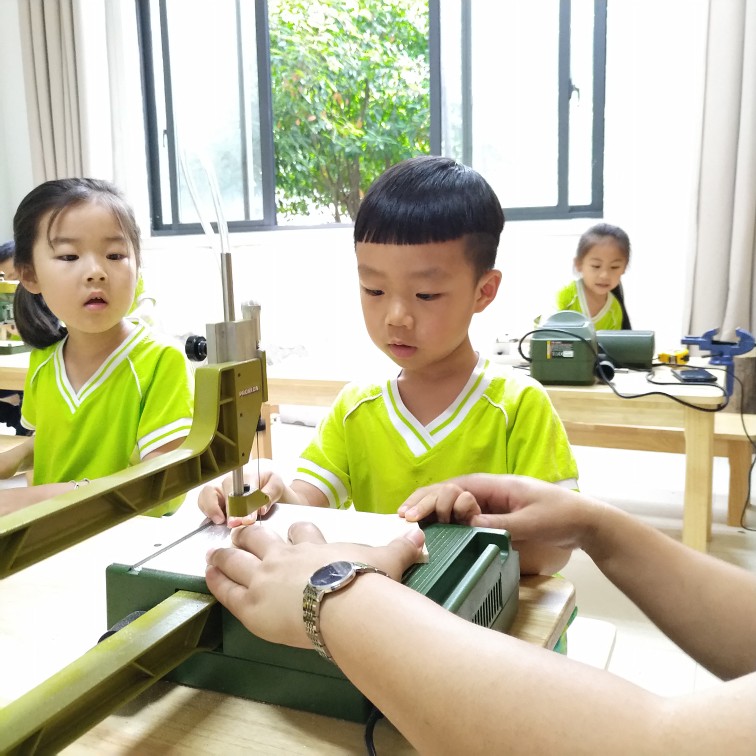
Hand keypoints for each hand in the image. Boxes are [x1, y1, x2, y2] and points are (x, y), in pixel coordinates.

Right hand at [197, 462, 283, 526]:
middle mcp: (232, 481)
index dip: (246, 505)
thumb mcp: (278, 487)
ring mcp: (220, 489)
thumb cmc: (271, 487)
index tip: (248, 519)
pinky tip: (216, 520)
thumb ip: (271, 494)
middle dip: (230, 509)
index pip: (245, 489)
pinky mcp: (213, 499)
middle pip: (225, 490)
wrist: (268, 489)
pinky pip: (203, 501)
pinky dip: (206, 510)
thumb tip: (260, 508)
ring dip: (212, 507)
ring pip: (208, 492)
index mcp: (249, 475)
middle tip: (234, 523)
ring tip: (219, 521)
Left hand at [205, 522, 425, 648]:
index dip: (297, 533)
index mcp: (313, 546)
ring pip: (236, 557)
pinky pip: (226, 586)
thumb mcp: (387, 559)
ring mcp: (265, 577)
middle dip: (250, 534)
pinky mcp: (252, 603)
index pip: (301, 531)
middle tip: (243, 535)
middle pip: (260, 537)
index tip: (295, 535)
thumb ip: (401, 547)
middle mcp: (284, 556)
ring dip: (225, 553)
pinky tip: (208, 571)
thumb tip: (420, 538)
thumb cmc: (365, 582)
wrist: (347, 606)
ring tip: (215, 552)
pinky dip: (215, 578)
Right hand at [401, 474, 599, 551]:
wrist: (584, 521)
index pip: (454, 487)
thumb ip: (499, 523)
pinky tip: (434, 529)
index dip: (432, 498)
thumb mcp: (530, 521)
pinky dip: (446, 518)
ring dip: (431, 508)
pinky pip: (465, 515)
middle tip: (401, 516)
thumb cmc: (559, 516)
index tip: (413, 514)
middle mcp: (489, 491)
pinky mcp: (495, 515)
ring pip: (454, 501)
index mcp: (495, 485)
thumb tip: (466, 523)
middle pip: (449, 490)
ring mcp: (491, 503)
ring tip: (409, 520)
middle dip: (424, 500)